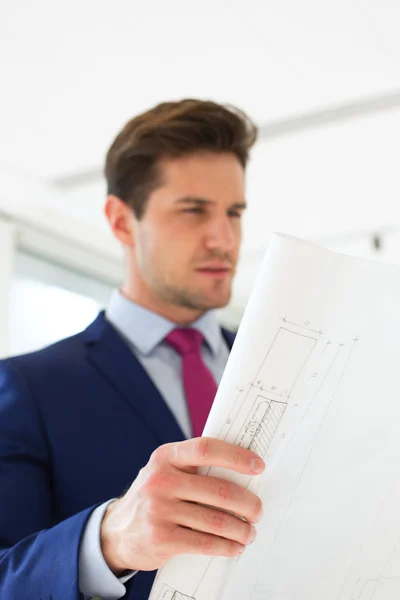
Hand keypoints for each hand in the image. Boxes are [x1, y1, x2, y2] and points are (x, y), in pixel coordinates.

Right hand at [100, 437, 264, 572]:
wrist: (116, 532)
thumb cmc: (153, 496)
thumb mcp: (165, 471)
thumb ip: (193, 467)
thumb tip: (241, 471)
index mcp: (165, 457)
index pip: (205, 448)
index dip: (235, 456)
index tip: (258, 466)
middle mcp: (160, 480)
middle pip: (218, 490)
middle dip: (247, 503)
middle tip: (258, 510)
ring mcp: (159, 510)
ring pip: (216, 520)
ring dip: (241, 529)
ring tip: (250, 532)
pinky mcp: (161, 539)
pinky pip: (205, 543)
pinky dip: (226, 546)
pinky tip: (234, 546)